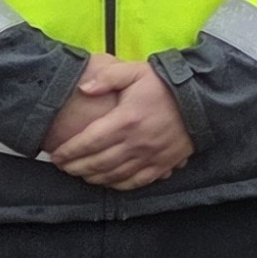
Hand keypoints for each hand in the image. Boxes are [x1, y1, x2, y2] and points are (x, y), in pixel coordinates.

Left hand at [43, 60, 193, 190]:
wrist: (201, 99)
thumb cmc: (164, 85)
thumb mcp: (135, 72)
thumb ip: (107, 77)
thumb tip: (84, 89)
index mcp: (125, 120)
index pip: (88, 142)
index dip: (68, 152)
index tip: (55, 155)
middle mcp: (136, 142)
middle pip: (97, 163)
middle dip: (75, 167)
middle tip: (63, 167)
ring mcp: (150, 156)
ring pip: (114, 175)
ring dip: (93, 178)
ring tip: (80, 174)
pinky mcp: (162, 164)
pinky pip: (136, 182)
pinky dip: (118, 185)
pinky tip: (107, 182)